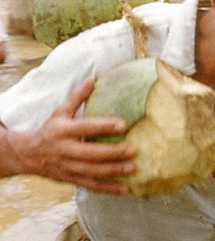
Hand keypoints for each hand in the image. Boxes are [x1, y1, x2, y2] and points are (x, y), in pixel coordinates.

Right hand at [7, 78, 136, 193]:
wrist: (28, 154)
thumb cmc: (50, 129)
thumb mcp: (60, 110)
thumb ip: (78, 96)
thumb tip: (93, 78)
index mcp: (65, 131)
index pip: (87, 128)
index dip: (105, 127)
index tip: (124, 125)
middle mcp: (66, 150)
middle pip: (92, 154)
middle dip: (114, 153)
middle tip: (133, 150)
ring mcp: (69, 167)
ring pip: (93, 172)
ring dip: (114, 171)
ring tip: (133, 168)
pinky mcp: (71, 179)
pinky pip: (91, 186)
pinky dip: (109, 189)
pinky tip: (125, 189)